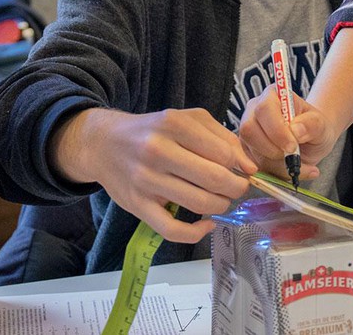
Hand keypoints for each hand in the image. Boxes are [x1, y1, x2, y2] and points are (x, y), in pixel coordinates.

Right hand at [51, 107, 255, 242]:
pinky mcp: (137, 205)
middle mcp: (157, 150)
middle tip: (237, 187)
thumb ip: (221, 136)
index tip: (244, 170)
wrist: (104, 143)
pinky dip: (196, 233)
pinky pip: (173, 230)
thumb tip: (248, 166)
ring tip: (220, 200)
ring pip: (198, 203)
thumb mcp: (186, 118)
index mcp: (173, 124)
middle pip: (213, 178)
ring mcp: (145, 180)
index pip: (223, 152)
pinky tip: (206, 224)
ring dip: (220, 206)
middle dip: (235, 187)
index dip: (241, 165)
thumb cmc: (153, 131)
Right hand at [237, 85, 333, 181]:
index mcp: (272, 96)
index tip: (292, 145)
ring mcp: (249, 133)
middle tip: (292, 156)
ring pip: (250, 152)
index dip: (276, 129)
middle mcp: (254, 111)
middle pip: (249, 130)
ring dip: (275, 164)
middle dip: (272, 149)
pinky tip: (290, 170)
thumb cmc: (314, 127)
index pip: (264, 109)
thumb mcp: (321, 124)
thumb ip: (311, 124)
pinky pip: (254, 167)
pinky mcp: (247, 152)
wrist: (311, 141)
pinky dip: (274, 174)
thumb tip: (295, 130)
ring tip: (297, 163)